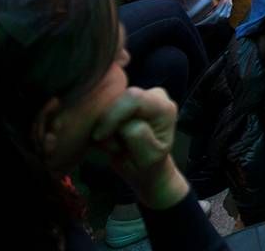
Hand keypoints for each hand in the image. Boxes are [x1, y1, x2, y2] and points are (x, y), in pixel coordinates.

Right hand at [90, 87, 188, 210]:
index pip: (133, 97)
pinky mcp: (124, 102)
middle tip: (114, 146)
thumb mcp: (148, 157)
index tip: (100, 136)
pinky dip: (101, 126)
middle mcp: (154, 95)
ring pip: (107, 104)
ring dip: (104, 127)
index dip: (112, 115)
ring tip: (116, 144)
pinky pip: (102, 110)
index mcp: (164, 107)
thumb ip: (138, 136)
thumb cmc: (149, 165)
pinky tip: (111, 139)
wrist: (146, 169)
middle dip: (108, 124)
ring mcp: (139, 96)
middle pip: (117, 98)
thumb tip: (125, 123)